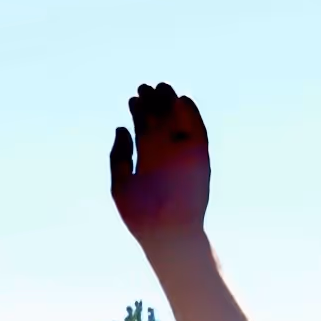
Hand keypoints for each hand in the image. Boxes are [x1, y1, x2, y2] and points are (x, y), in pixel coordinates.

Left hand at [109, 81, 211, 237]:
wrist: (165, 234)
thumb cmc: (141, 215)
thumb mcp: (121, 184)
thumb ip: (120, 157)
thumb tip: (121, 128)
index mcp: (147, 159)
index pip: (144, 129)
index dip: (139, 112)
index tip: (133, 97)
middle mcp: (166, 154)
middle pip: (161, 121)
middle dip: (154, 103)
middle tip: (146, 87)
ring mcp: (183, 155)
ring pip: (178, 123)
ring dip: (172, 104)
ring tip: (163, 88)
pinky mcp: (200, 158)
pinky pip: (197, 133)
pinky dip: (191, 116)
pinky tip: (182, 100)